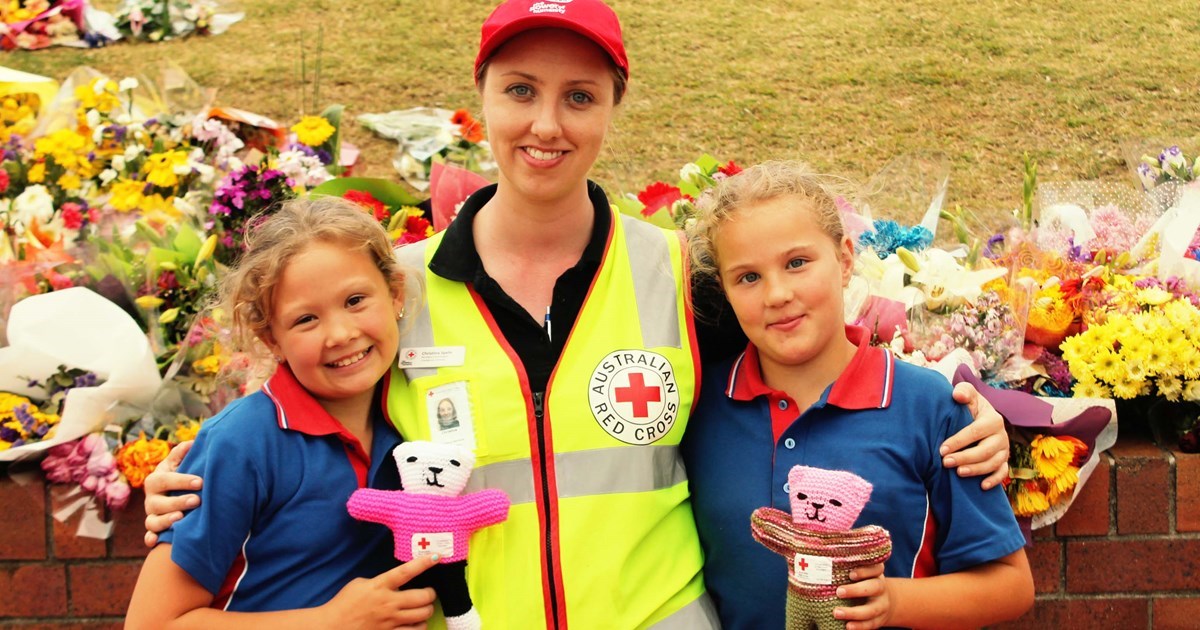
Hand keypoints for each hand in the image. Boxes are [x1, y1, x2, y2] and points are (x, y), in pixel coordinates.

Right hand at [143, 441, 203, 546]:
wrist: (171, 493)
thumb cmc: (178, 476)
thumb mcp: (178, 464)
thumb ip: (182, 454)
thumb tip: (192, 442)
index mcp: (155, 480)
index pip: (164, 480)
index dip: (181, 481)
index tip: (200, 482)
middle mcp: (151, 499)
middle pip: (158, 502)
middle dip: (177, 502)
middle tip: (196, 501)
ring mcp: (151, 515)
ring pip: (152, 521)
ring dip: (165, 521)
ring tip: (181, 518)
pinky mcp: (154, 529)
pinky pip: (150, 536)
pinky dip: (151, 539)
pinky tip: (156, 542)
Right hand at [320, 555, 438, 628]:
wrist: (331, 627)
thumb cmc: (344, 603)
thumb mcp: (360, 584)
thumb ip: (380, 581)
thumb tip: (395, 582)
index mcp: (380, 586)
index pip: (406, 572)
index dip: (423, 563)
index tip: (437, 556)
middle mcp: (388, 603)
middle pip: (423, 597)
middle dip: (430, 594)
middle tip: (428, 594)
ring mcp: (390, 622)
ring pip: (422, 616)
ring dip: (426, 612)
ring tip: (422, 610)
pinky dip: (419, 627)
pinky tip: (416, 624)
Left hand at [834, 562, 889, 629]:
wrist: (880, 600)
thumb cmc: (859, 581)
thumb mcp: (856, 571)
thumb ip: (843, 568)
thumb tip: (817, 561)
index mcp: (875, 573)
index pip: (876, 568)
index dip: (865, 571)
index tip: (850, 574)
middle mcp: (880, 587)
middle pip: (875, 587)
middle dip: (856, 590)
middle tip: (838, 592)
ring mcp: (882, 604)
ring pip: (872, 609)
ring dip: (854, 612)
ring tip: (836, 613)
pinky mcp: (879, 619)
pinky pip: (871, 624)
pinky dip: (859, 626)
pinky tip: (847, 626)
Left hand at [942, 382, 1009, 489]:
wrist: (978, 415)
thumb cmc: (968, 406)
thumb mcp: (967, 395)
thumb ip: (963, 391)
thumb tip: (957, 395)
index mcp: (993, 419)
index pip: (975, 432)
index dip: (959, 441)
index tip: (942, 449)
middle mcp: (1002, 436)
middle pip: (985, 450)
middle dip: (965, 457)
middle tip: (945, 463)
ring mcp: (1004, 449)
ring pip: (993, 463)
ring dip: (976, 470)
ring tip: (958, 473)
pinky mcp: (1004, 460)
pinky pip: (1003, 472)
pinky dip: (994, 480)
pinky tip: (981, 486)